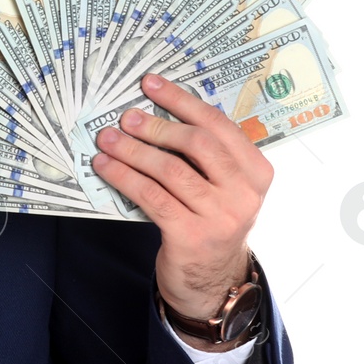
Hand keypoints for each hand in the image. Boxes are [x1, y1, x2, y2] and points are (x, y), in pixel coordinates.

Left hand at [90, 74, 271, 344]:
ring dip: (133, 151)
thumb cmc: (209, 218)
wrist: (212, 278)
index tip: (150, 85)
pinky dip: (125, 177)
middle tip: (125, 118)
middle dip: (156, 126)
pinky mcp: (192, 236)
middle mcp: (245, 193)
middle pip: (197, 144)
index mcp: (257, 172)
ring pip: (170, 171)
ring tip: (107, 140)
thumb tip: (154, 111)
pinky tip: (105, 167)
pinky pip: (152, 197)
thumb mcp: (221, 185)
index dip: (182, 101)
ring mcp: (221, 217)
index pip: (219, 125)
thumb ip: (204, 155)